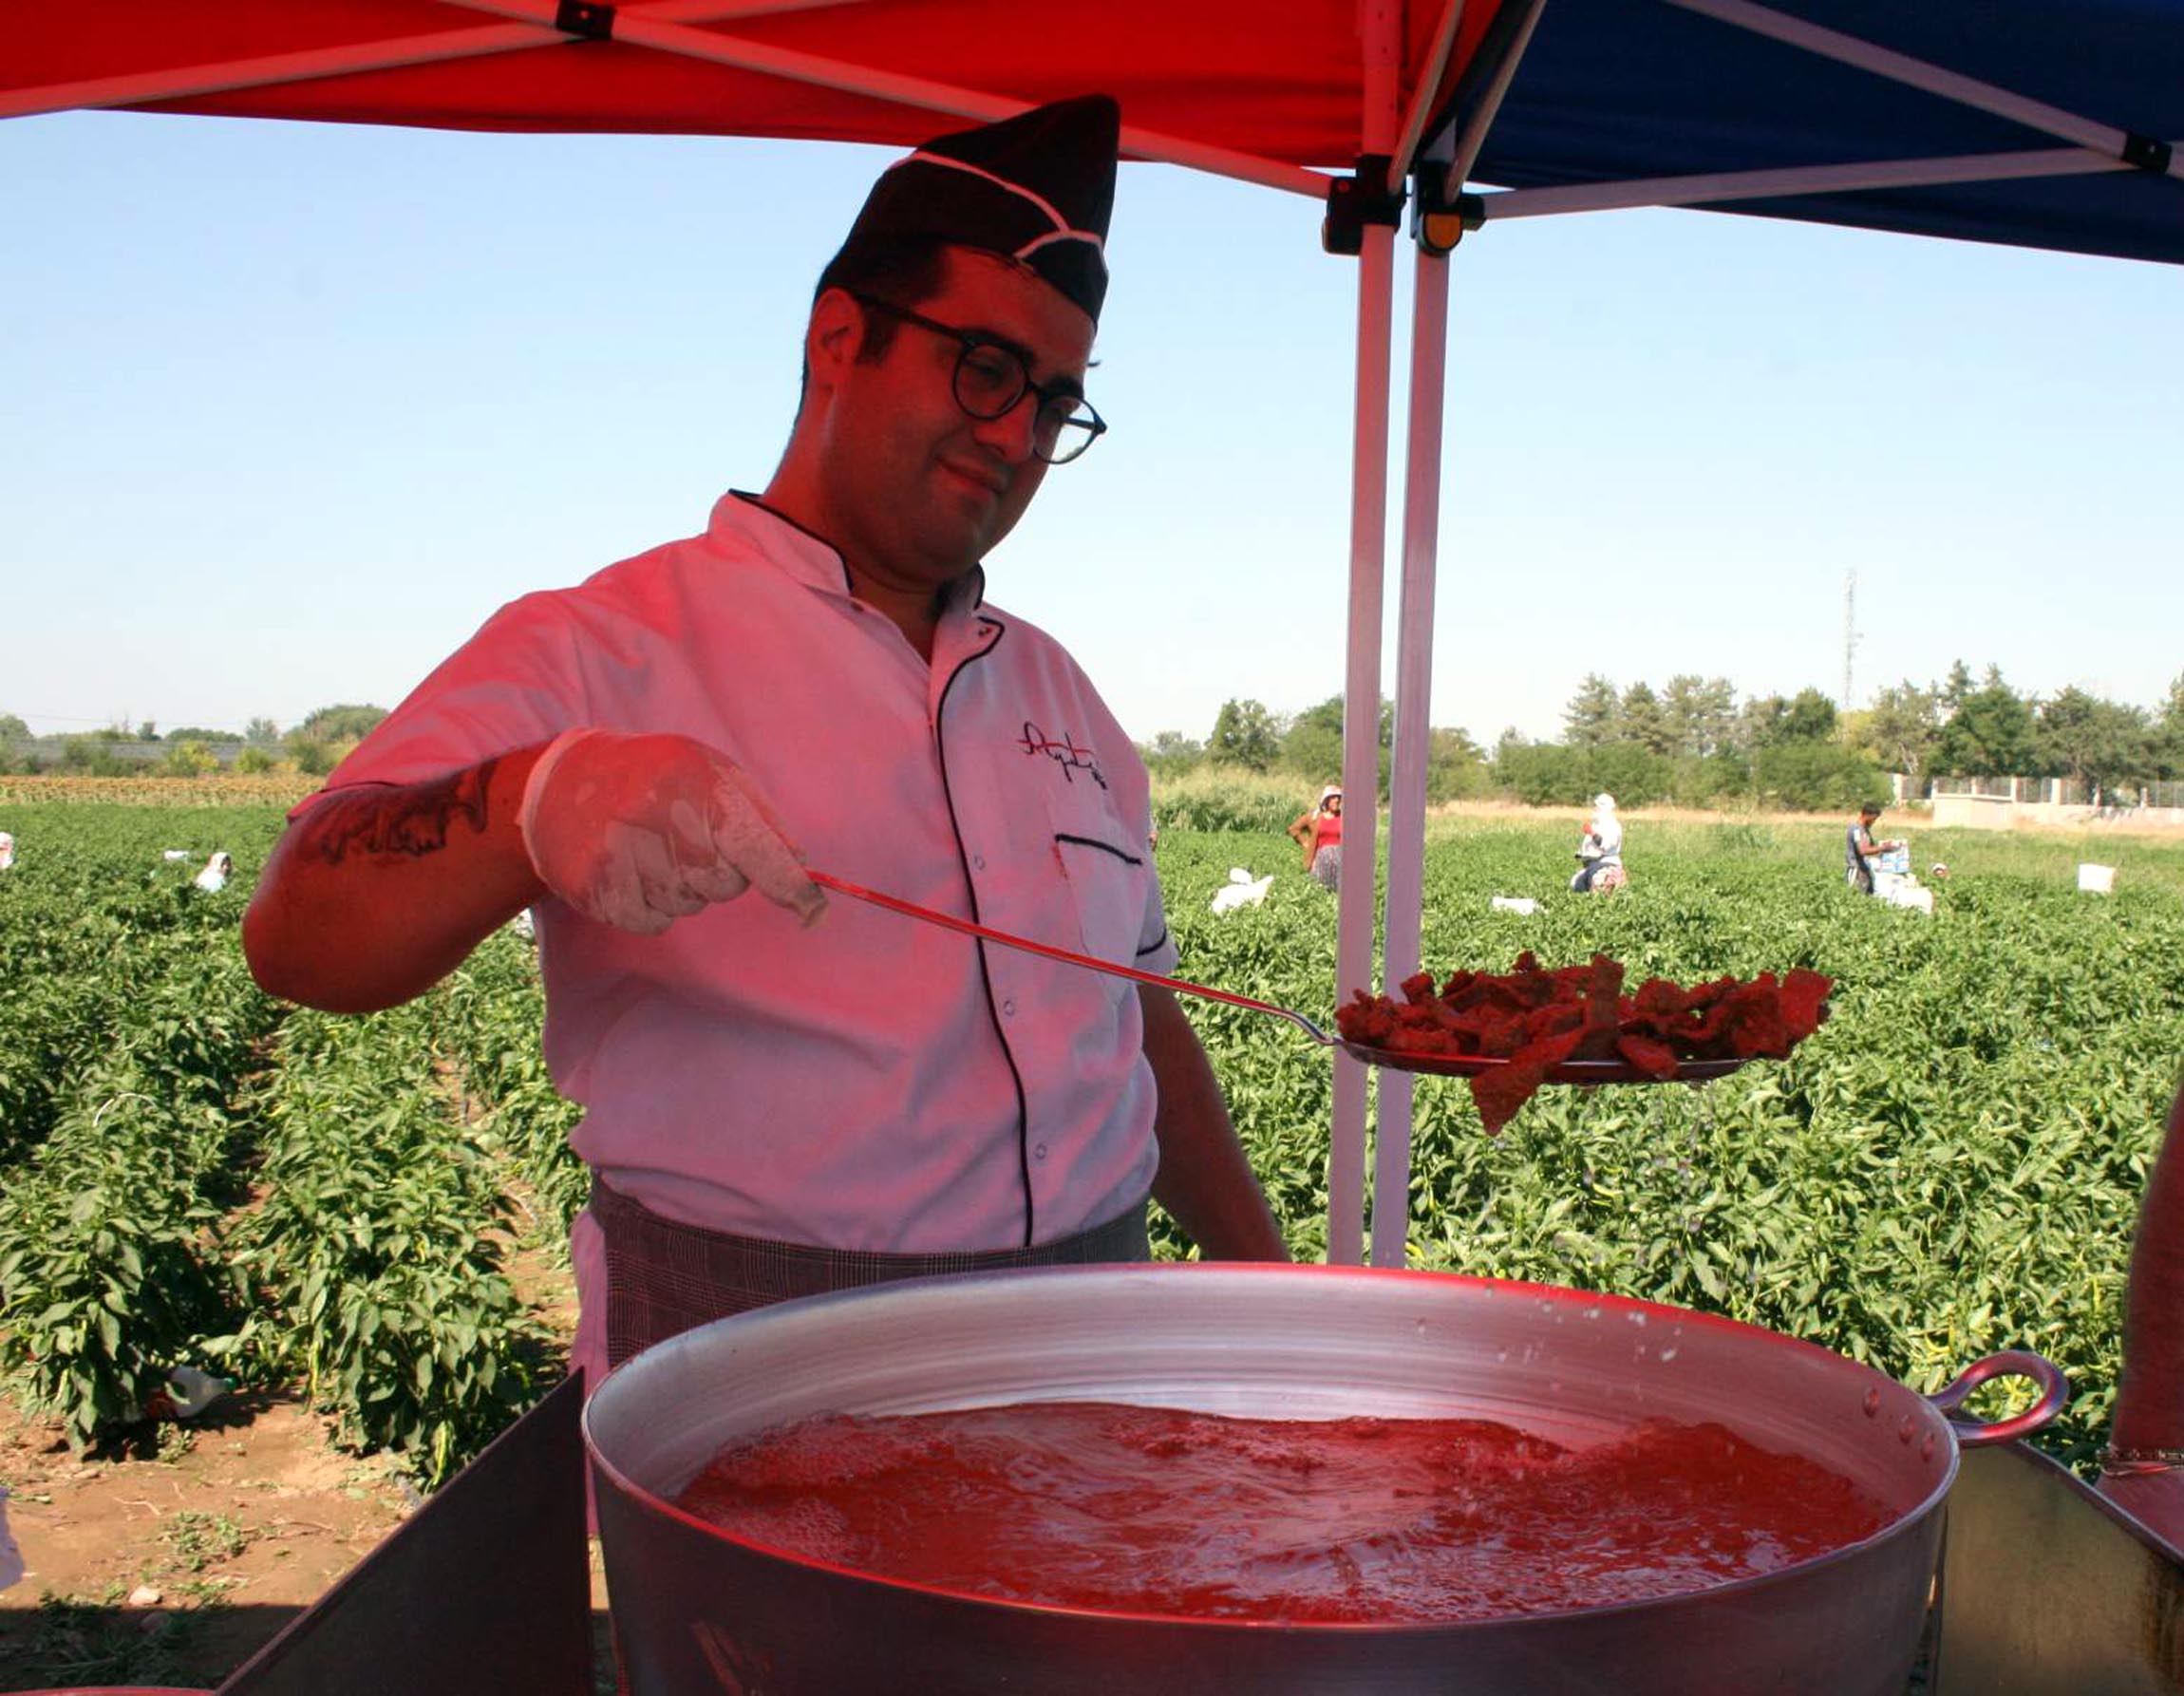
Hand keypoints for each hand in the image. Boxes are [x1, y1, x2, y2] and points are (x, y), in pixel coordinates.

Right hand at [518, 729, 823, 934]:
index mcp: (694, 781)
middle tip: (685, 838)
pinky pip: (656, 922)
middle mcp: (656, 816)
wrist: (561, 787)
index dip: (786, 883)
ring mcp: (622, 855)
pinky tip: (632, 871)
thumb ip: (760, 817)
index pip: (753, 846)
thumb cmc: (656, 780)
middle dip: (720, 871)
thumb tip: (800, 868)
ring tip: (650, 848)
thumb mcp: (711, 773)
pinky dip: (653, 906)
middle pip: (726, 884)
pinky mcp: (598, 889)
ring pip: (691, 905)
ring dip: (683, 887)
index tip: (811, 910)